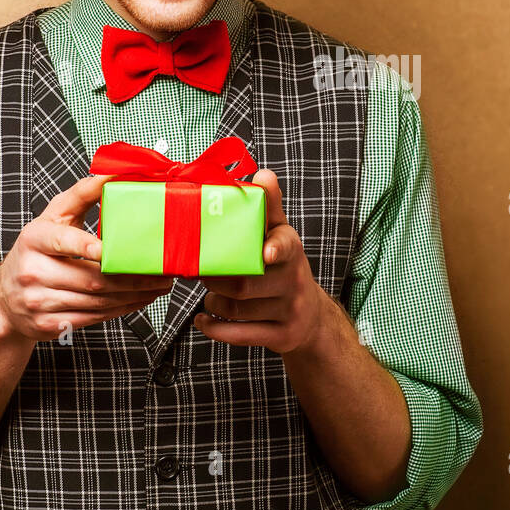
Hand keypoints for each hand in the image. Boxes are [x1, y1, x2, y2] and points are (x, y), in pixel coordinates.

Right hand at [0, 173, 175, 342]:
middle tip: (161, 272)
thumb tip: (113, 174)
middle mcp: (33, 272)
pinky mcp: (49, 324)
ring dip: (133, 295)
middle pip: (90, 278)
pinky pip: (94, 317)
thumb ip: (82, 194)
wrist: (6, 297)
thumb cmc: (37, 250)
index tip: (108, 250)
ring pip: (97, 301)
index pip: (62, 242)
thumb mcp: (53, 218)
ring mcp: (39, 301)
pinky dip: (121, 309)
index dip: (85, 247)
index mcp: (34, 240)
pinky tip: (139, 300)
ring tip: (158, 286)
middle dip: (131, 278)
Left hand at [193, 169, 333, 355]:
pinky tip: (203, 320)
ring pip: (240, 309)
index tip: (266, 252)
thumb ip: (269, 207)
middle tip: (198, 272)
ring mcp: (290, 311)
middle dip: (216, 279)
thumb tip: (263, 172)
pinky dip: (216, 328)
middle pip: (248, 282)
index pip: (286, 245)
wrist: (310, 317)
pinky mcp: (281, 336)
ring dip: (214, 302)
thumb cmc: (284, 268)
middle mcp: (295, 281)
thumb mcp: (281, 235)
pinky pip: (242, 335)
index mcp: (291, 250)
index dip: (275, 247)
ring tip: (207, 293)